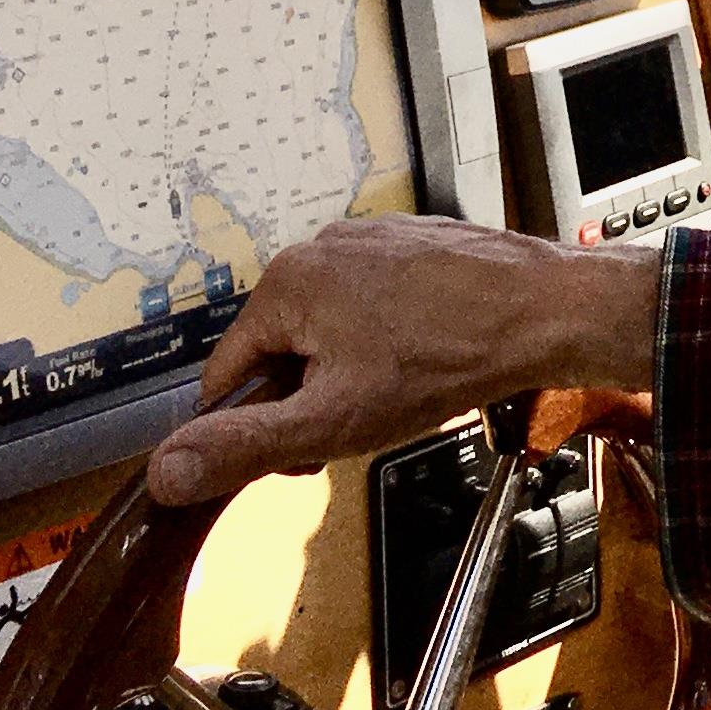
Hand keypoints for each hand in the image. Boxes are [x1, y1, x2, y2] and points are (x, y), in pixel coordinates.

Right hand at [145, 218, 665, 505]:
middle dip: (308, 397)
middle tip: (360, 422)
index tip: (304, 453)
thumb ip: (244, 445)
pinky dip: (386, 338)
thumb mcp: (331, 422)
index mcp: (286, 283)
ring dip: (348, 370)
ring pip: (329, 328)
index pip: (228, 376)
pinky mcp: (415, 241)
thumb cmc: (445, 361)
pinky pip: (374, 302)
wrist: (547, 312)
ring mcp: (372, 237)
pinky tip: (423, 356)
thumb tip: (163, 471)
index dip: (257, 427)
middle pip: (280, 349)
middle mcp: (322, 246)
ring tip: (399, 388)